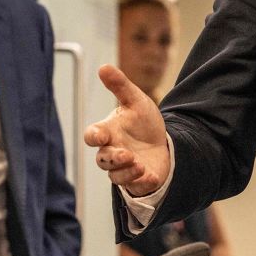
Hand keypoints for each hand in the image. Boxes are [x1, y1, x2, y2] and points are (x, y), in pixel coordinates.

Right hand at [84, 64, 169, 196]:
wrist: (163, 142)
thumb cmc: (143, 121)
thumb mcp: (135, 100)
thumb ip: (120, 86)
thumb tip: (104, 67)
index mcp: (108, 132)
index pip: (92, 136)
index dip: (94, 137)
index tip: (100, 135)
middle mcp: (112, 152)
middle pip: (103, 161)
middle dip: (113, 159)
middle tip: (126, 154)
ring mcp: (124, 169)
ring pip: (116, 177)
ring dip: (127, 173)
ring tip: (140, 164)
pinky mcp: (138, 181)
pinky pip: (135, 188)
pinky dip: (141, 183)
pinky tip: (151, 176)